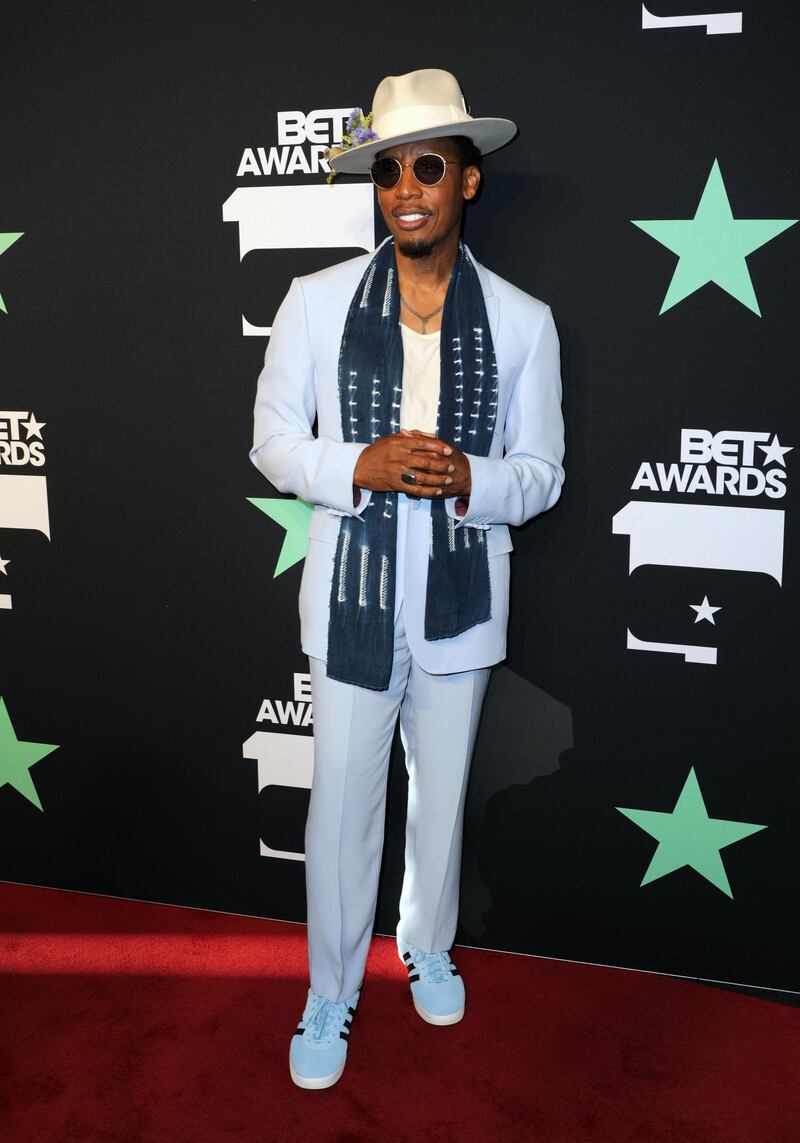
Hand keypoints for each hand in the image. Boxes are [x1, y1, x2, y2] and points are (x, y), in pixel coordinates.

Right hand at [353, 430, 470, 498]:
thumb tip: (431, 435)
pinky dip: (427, 491)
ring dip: (437, 479)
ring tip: (448, 480)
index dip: (438, 447)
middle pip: (425, 461)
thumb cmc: (377, 451)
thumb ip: (411, 436)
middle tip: (452, 467)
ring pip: (422, 477)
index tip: (448, 450)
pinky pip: (415, 489)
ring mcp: (397, 471)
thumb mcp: (391, 439)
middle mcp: (399, 457)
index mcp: (399, 443)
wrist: (359, 467)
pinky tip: (436, 491)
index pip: (422, 443)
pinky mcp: (395, 484)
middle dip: (441, 465)